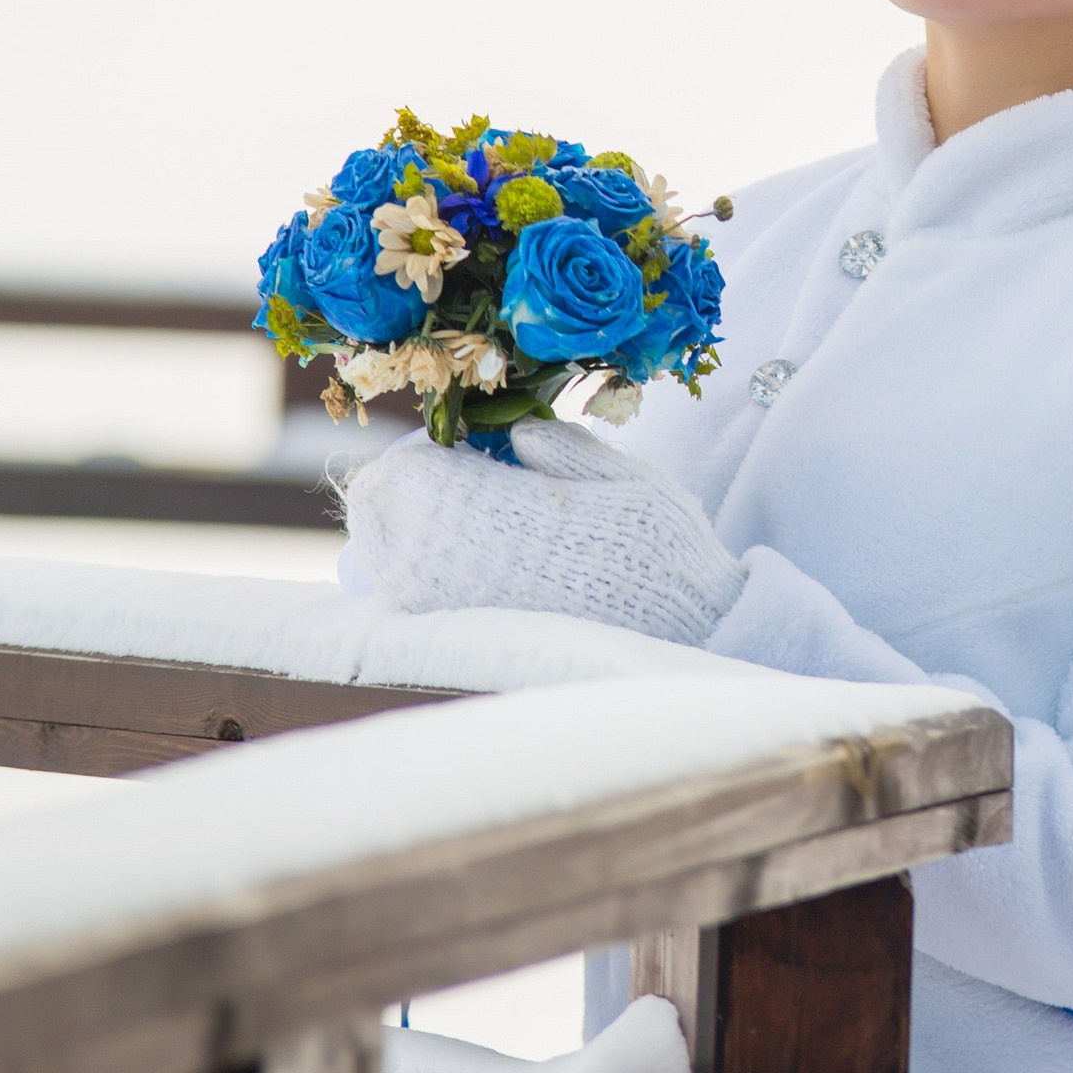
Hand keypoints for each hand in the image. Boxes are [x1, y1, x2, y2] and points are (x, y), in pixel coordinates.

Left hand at [340, 420, 745, 644]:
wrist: (690, 632)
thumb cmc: (665, 547)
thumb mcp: (624, 477)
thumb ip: (562, 449)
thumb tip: (512, 434)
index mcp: (502, 513)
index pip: (406, 475)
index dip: (424, 451)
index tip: (460, 443)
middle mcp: (467, 567)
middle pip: (381, 515)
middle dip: (407, 488)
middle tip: (453, 475)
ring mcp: (465, 608)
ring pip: (391, 559)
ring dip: (412, 528)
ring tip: (467, 514)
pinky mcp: (475, 638)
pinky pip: (417, 595)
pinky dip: (427, 566)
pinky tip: (475, 555)